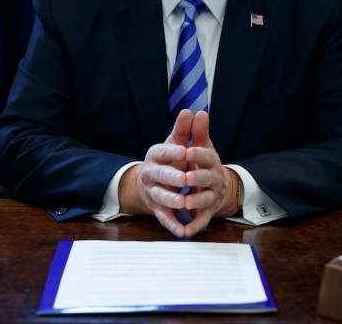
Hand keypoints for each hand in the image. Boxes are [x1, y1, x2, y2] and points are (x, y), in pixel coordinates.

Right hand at [119, 109, 193, 235]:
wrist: (149, 182)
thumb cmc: (168, 159)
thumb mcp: (175, 143)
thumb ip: (184, 129)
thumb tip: (191, 111)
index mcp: (155, 155)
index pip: (162, 152)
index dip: (171, 151)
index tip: (184, 150)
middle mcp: (151, 173)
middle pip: (160, 175)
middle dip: (172, 177)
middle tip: (184, 178)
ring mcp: (153, 192)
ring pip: (160, 196)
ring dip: (171, 199)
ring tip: (183, 201)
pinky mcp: (157, 208)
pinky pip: (164, 217)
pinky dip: (173, 224)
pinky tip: (182, 230)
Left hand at [182, 111, 239, 236]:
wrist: (217, 187)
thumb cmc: (203, 163)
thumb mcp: (200, 146)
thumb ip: (196, 131)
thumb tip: (198, 112)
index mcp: (210, 161)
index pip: (206, 156)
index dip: (197, 154)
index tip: (187, 151)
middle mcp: (213, 178)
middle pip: (207, 178)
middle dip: (197, 178)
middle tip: (185, 178)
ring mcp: (211, 196)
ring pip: (205, 200)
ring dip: (196, 202)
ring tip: (185, 203)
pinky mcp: (207, 212)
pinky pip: (201, 220)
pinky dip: (194, 226)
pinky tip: (184, 231)